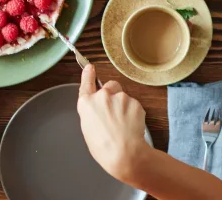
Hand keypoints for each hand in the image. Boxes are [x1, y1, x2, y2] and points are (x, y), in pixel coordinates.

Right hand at [76, 64, 148, 181]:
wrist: (124, 153)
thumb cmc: (104, 148)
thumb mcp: (88, 129)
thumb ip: (92, 112)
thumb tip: (99, 108)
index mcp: (86, 104)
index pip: (86, 84)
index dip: (88, 75)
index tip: (90, 67)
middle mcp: (102, 96)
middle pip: (109, 87)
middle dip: (112, 96)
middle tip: (115, 114)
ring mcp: (119, 97)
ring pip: (123, 96)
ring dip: (123, 105)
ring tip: (123, 124)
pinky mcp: (134, 102)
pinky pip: (133, 104)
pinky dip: (133, 112)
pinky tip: (131, 126)